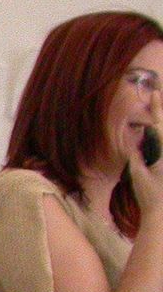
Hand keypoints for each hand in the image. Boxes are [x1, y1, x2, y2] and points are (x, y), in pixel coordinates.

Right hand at [128, 95, 162, 221]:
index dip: (156, 109)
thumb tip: (132, 142)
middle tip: (160, 97)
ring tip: (159, 115)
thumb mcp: (138, 176)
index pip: (159, 126)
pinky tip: (154, 138)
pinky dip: (160, 139)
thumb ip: (135, 157)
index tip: (154, 93)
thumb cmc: (149, 197)